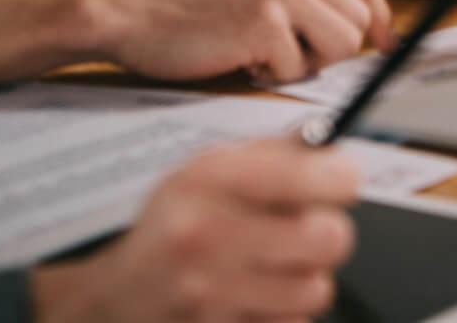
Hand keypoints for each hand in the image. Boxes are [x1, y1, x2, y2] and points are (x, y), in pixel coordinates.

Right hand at [31, 138, 356, 322]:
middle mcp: (209, 234)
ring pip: (316, 288)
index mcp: (209, 179)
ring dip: (305, 278)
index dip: (340, 178)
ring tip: (276, 266)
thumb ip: (271, 154)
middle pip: (328, 237)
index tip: (338, 180)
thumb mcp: (206, 171)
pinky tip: (257, 296)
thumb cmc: (173, 227)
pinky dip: (283, 312)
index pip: (311, 176)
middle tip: (310, 229)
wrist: (117, 296)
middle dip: (328, 232)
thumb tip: (332, 149)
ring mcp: (212, 292)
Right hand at [95, 0, 394, 83]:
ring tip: (263, 51)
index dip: (378, 15)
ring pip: (341, 45)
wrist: (128, 5)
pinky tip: (240, 57)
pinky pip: (300, 69)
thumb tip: (364, 26)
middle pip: (358, 18)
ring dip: (306, 62)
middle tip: (286, 50)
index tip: (385, 44)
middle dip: (330, 48)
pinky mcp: (264, 23)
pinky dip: (272, 74)